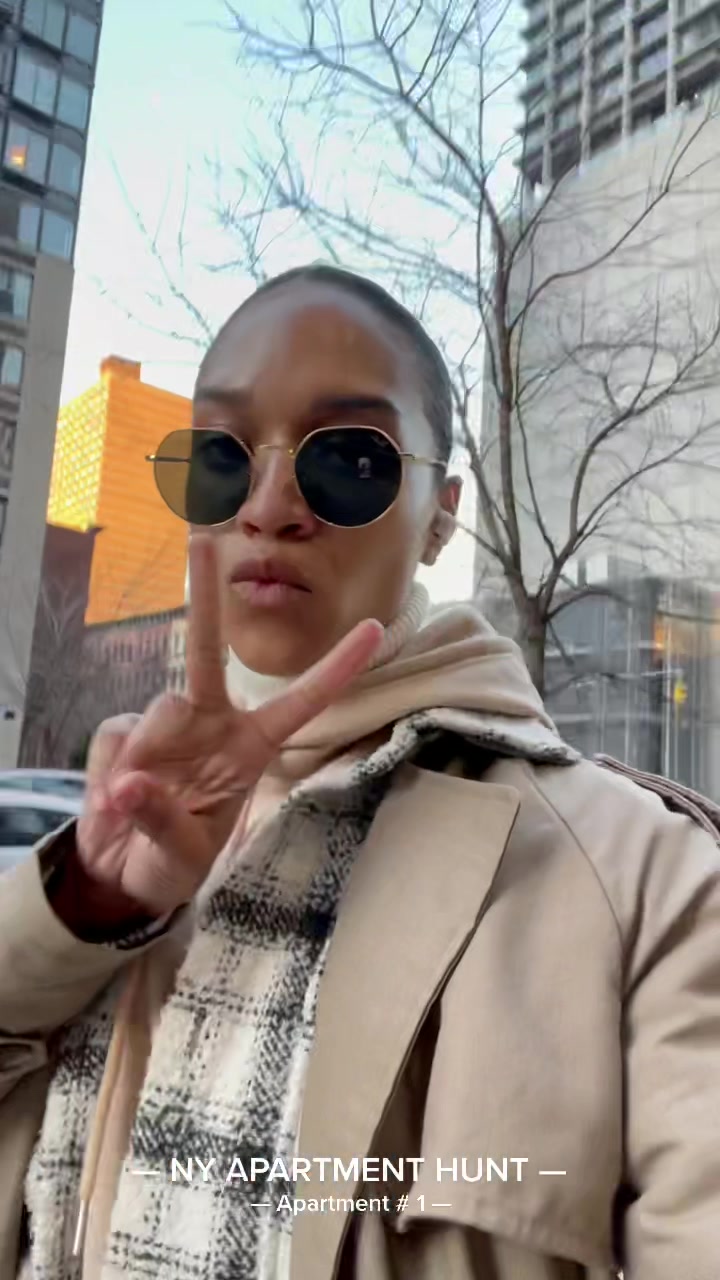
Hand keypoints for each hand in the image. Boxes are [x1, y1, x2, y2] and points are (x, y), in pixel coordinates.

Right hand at [73, 535, 382, 919]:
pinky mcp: (124, 734)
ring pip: (159, 712)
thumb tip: (130, 784)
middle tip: (199, 541)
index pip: (302, 702)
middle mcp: (211, 724)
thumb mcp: (182, 857)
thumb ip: (162, 819)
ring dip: (146, 756)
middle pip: (206, 654)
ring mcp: (167, 726)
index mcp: (250, 748)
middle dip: (201, 599)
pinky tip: (115, 801)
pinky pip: (116, 741)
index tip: (375, 626)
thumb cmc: (174, 861)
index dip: (338, 667)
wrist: (123, 872)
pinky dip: (110, 776)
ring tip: (137, 807)